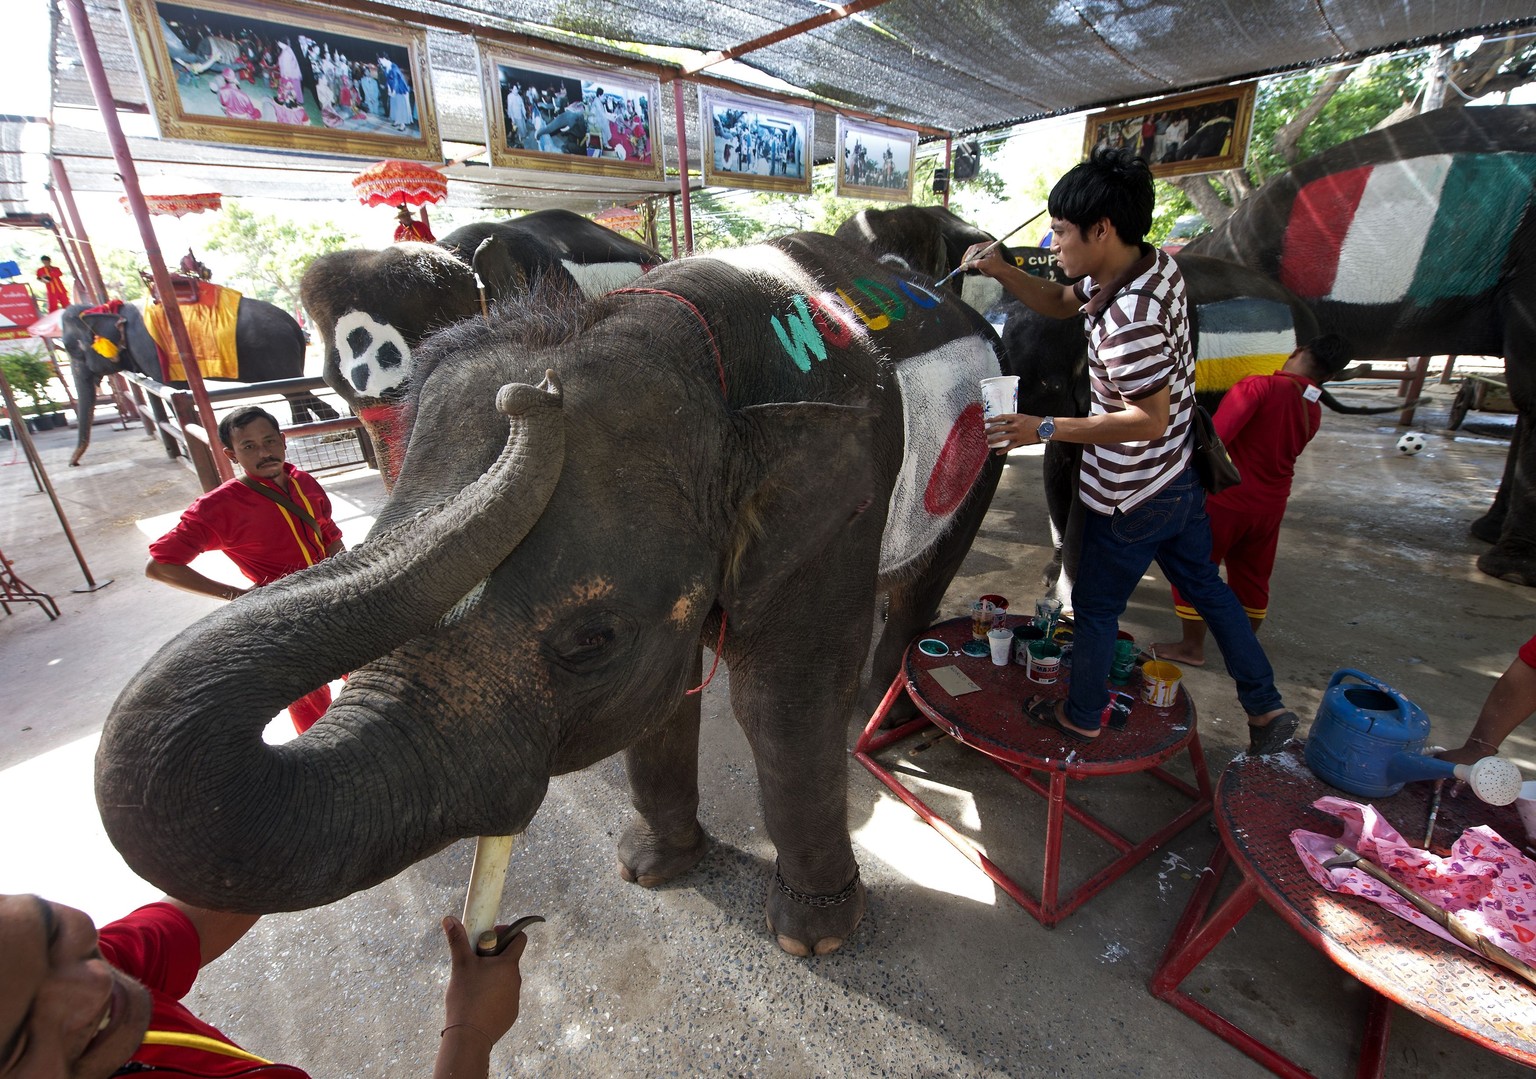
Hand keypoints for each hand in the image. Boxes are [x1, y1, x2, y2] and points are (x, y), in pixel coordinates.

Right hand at [440, 915, 526, 1042]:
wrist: (469, 1037)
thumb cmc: (465, 997)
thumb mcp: (460, 965)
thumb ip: (457, 940)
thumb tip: (448, 917)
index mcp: (508, 964)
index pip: (519, 938)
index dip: (506, 932)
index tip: (488, 938)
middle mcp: (516, 980)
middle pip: (509, 959)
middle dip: (493, 956)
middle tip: (473, 963)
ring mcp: (515, 998)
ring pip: (505, 979)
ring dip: (492, 976)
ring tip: (472, 985)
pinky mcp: (510, 1014)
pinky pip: (503, 997)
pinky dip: (493, 995)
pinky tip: (476, 1003)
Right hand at [960, 241, 1006, 277]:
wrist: (1000, 272)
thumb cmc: (997, 268)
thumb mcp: (987, 265)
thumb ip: (977, 264)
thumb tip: (967, 264)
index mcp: (988, 245)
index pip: (976, 247)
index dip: (969, 254)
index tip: (965, 261)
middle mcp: (985, 246)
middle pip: (972, 249)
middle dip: (967, 257)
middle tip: (963, 264)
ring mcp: (982, 250)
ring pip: (971, 253)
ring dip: (967, 260)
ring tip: (964, 266)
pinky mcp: (980, 255)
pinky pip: (972, 257)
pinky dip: (968, 261)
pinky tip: (966, 266)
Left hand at [984, 413, 1041, 453]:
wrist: (1044, 428)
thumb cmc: (1034, 421)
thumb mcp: (1023, 416)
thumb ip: (1013, 419)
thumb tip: (1004, 421)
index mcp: (1016, 418)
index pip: (1001, 417)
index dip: (992, 419)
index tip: (986, 420)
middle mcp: (1015, 426)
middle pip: (998, 428)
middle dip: (990, 430)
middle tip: (985, 432)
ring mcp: (1016, 434)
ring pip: (1001, 438)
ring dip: (993, 440)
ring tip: (987, 442)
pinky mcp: (1019, 442)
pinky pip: (1009, 447)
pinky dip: (1002, 451)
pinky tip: (997, 453)